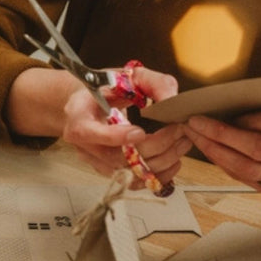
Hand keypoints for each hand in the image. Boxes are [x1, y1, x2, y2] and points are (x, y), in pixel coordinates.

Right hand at [61, 66, 189, 187]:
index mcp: (79, 117)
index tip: (142, 131)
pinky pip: (136, 183)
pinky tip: (173, 159)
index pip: (91, 133)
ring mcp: (97, 163)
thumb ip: (152, 83)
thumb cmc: (106, 90)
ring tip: (181, 142)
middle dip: (154, 146)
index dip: (117, 136)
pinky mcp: (111, 173)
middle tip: (177, 130)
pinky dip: (159, 175)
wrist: (88, 106)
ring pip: (130, 174)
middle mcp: (85, 145)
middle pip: (117, 157)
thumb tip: (172, 100)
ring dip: (162, 161)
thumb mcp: (127, 76)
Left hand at [183, 109, 260, 199]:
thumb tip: (225, 109)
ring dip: (215, 151)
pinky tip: (209, 151)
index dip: (245, 117)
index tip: (220, 111)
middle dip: (220, 134)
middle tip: (195, 122)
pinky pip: (244, 179)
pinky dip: (223, 163)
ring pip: (247, 168)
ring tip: (195, 136)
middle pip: (257, 147)